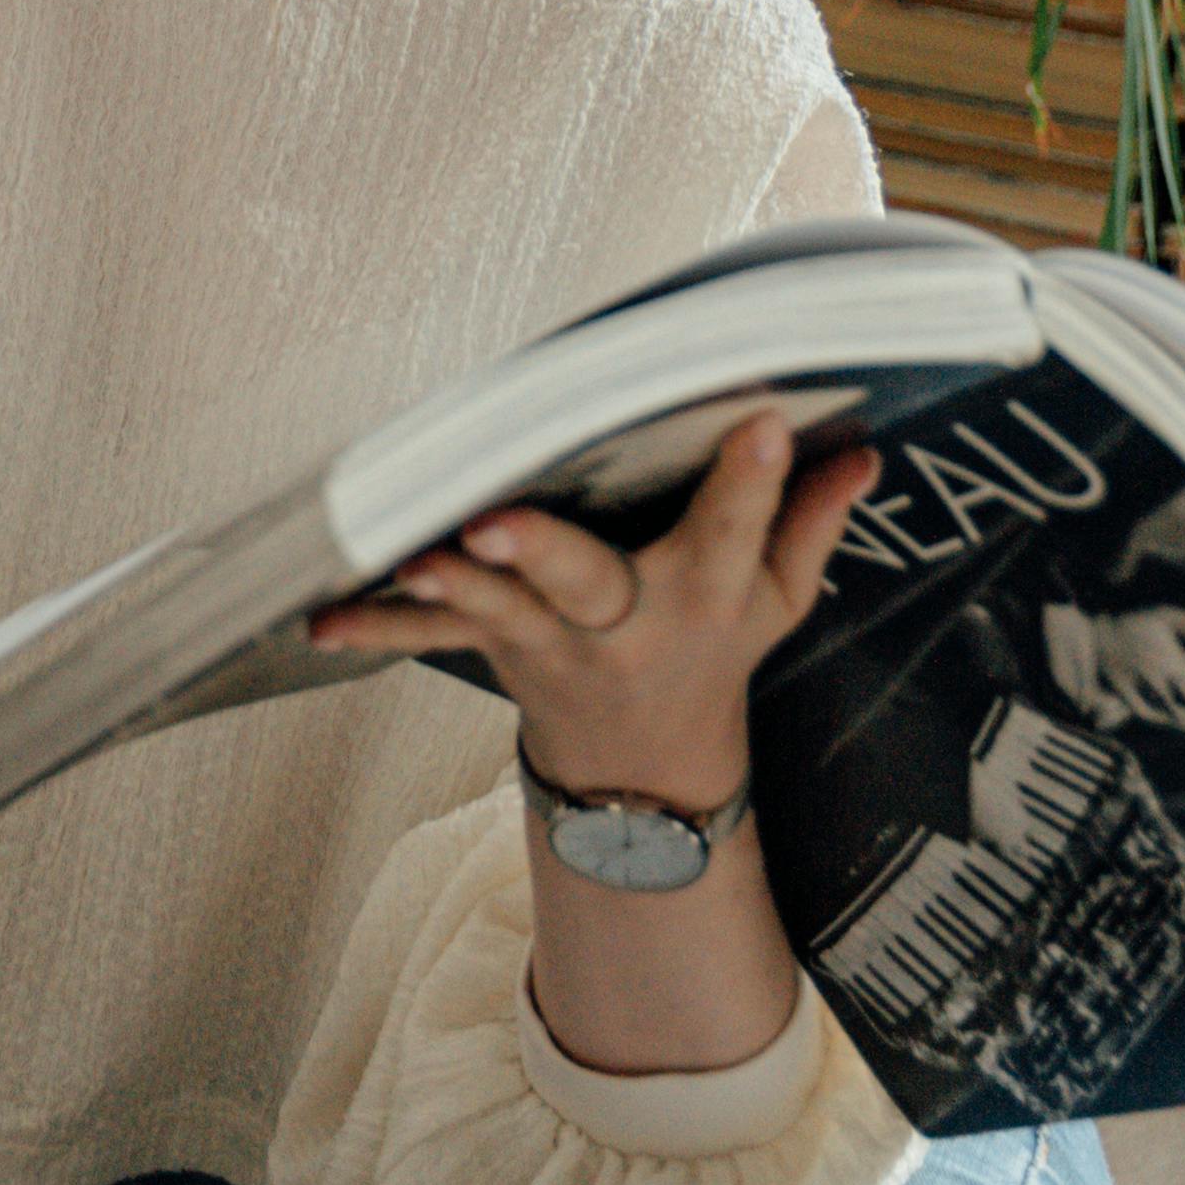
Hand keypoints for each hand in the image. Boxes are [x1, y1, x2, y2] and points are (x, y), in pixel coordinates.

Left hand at [306, 406, 874, 807]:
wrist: (644, 769)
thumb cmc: (713, 654)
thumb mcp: (777, 603)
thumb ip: (810, 524)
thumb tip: (865, 449)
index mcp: (702, 599)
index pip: (733, 529)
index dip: (748, 477)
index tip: (756, 415)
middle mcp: (623, 623)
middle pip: (586, 581)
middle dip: (542, 552)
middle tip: (496, 524)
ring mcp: (551, 642)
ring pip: (496, 610)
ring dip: (449, 586)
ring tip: (409, 559)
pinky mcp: (495, 650)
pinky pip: (427, 640)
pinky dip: (376, 628)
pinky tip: (320, 621)